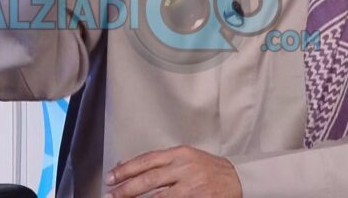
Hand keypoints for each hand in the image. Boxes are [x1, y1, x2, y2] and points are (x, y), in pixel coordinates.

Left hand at [104, 145, 242, 197]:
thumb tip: (126, 164)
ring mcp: (192, 186)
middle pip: (150, 178)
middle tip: (111, 194)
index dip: (126, 170)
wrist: (237, 179)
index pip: (147, 160)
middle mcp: (185, 168)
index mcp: (179, 154)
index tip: (111, 177)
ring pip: (159, 196)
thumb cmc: (207, 168)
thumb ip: (157, 161)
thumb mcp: (183, 157)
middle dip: (127, 188)